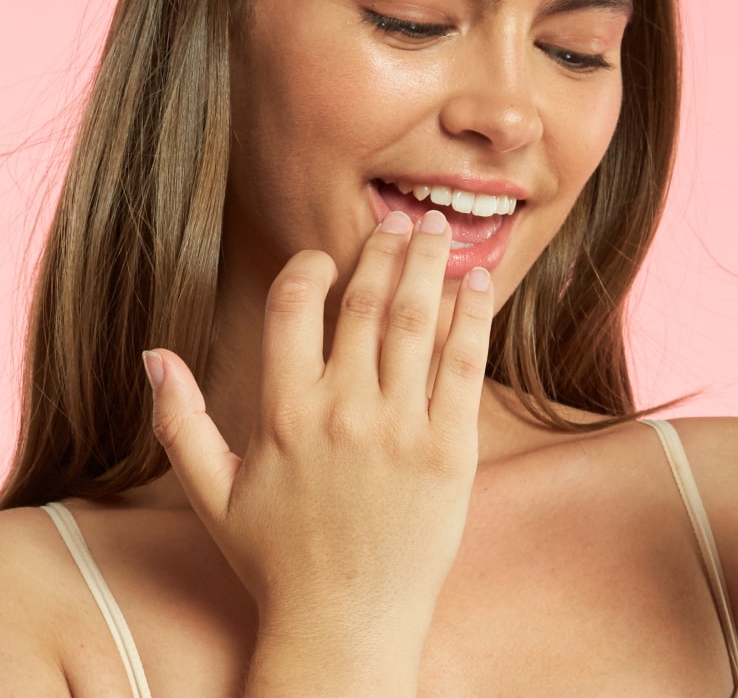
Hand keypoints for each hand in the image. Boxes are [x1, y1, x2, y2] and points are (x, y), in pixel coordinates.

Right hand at [144, 210, 492, 663]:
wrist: (346, 627)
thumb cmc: (276, 561)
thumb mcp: (212, 494)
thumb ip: (179, 420)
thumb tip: (153, 354)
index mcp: (284, 412)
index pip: (294, 305)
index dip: (311, 267)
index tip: (327, 257)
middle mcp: (341, 409)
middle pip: (365, 300)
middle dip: (385, 248)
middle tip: (401, 219)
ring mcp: (399, 428)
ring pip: (415, 319)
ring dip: (428, 264)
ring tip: (439, 228)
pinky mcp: (449, 450)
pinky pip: (462, 364)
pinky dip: (471, 315)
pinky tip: (477, 282)